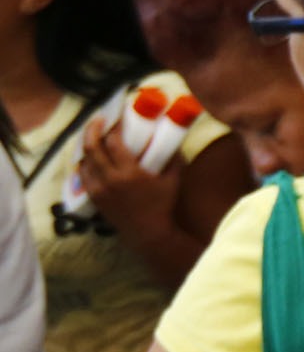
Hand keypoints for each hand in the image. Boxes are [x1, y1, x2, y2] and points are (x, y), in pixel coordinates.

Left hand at [74, 116, 177, 240]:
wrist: (147, 231)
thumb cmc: (162, 205)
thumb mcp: (173, 180)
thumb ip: (173, 159)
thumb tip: (173, 140)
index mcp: (130, 173)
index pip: (113, 142)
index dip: (114, 128)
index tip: (118, 120)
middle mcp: (110, 179)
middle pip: (92, 146)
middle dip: (92, 129)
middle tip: (98, 119)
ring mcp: (99, 188)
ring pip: (84, 159)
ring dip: (87, 145)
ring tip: (93, 136)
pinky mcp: (94, 196)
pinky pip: (83, 174)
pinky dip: (85, 162)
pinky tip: (90, 156)